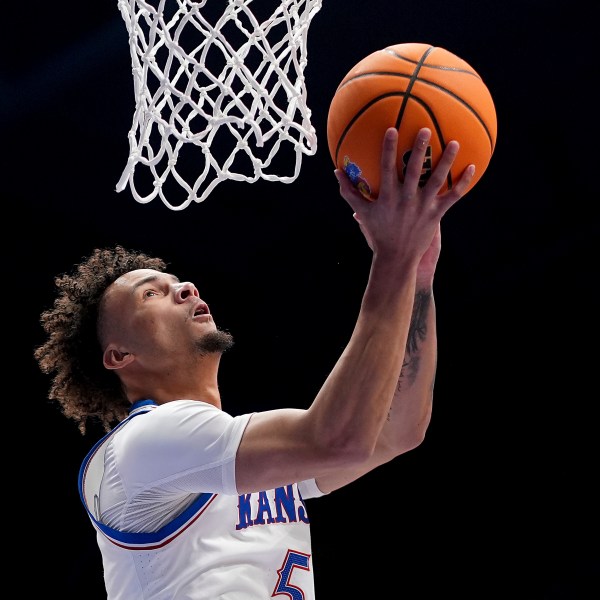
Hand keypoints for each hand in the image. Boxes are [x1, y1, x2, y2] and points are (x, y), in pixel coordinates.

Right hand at [335, 128, 473, 267]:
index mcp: (388, 196)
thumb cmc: (378, 232)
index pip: (387, 167)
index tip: (392, 129)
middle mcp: (406, 199)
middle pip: (414, 170)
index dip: (388, 148)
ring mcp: (423, 206)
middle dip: (419, 149)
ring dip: (446, 161)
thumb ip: (349, 192)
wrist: (397, 257)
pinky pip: (453, 196)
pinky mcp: (436, 214)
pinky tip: (473, 167)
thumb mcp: (362, 212)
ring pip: (437, 180)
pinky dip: (464, 183)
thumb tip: (336, 172)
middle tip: (425, 129)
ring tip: (455, 143)